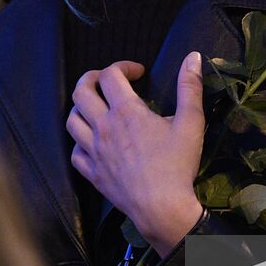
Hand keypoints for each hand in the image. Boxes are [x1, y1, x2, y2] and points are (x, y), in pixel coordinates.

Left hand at [67, 51, 205, 257]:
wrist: (162, 208)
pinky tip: (92, 143)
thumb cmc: (177, 165)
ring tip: (95, 108)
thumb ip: (190, 87)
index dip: (123, 66)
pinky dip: (80, 142)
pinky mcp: (92, 173)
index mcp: (125, 111)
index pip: (111, 75)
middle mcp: (103, 127)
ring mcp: (94, 151)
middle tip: (106, 80)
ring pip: (72, 121)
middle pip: (81, 92)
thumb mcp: (191, 123)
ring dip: (81, 108)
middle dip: (91, 78)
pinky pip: (74, 152)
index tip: (139, 72)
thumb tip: (193, 57)